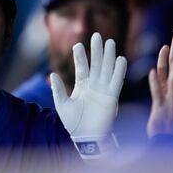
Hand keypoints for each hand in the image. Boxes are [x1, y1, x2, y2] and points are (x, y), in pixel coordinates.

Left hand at [51, 32, 126, 156]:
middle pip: (96, 63)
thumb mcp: (62, 105)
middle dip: (97, 50)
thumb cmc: (74, 123)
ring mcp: (104, 90)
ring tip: (109, 42)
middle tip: (97, 35)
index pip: (82, 67)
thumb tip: (51, 74)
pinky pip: (116, 81)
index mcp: (82, 86)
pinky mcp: (112, 97)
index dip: (80, 56)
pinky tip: (120, 58)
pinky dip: (119, 70)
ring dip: (108, 56)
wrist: (86, 137)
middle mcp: (94, 85)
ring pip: (107, 69)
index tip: (77, 45)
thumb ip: (58, 90)